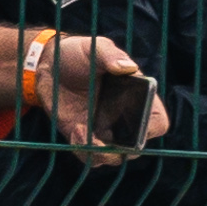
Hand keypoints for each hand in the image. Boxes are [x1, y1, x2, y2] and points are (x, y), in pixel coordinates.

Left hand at [28, 25, 164, 161]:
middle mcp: (124, 118)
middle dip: (124, 148)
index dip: (152, 128)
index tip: (138, 125)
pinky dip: (85, 152)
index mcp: (138, 98)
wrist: (48, 63)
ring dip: (102, 153)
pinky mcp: (82, 137)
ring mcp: (104, 130)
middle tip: (106, 138)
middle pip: (137, 146)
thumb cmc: (78, 53)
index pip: (158, 122)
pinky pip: (90, 157)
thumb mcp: (96, 48)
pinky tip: (75, 132)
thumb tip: (128, 67)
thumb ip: (111, 55)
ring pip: (114, 157)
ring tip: (82, 132)